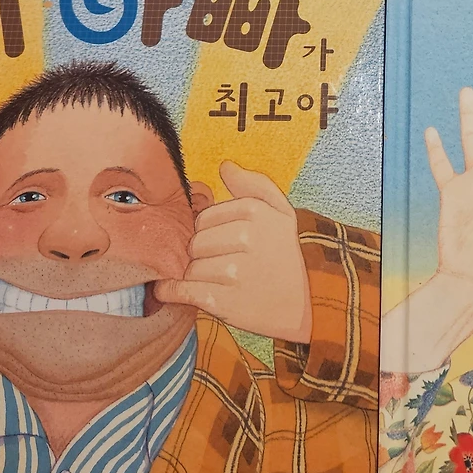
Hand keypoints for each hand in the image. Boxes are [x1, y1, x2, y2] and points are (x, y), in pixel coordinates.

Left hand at [154, 162, 310, 342]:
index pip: (204, 217)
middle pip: (194, 242)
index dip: (208, 232)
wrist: (301, 306)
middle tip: (218, 264)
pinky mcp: (222, 300)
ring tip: (212, 281)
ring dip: (193, 276)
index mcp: (255, 211)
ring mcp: (233, 270)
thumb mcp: (282, 214)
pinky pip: (181, 290)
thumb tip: (225, 166)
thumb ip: (255, 185)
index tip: (220, 243)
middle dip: (201, 254)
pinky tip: (172, 290)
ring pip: (189, 267)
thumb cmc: (284, 257)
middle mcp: (245, 238)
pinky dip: (171, 291)